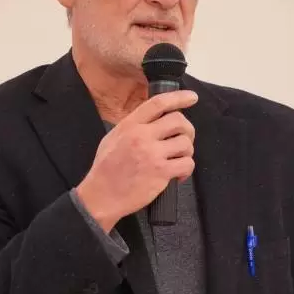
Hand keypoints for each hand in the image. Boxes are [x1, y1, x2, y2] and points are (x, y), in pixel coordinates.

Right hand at [75, 90, 197, 231]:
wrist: (101, 196)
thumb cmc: (105, 169)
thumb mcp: (113, 138)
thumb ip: (133, 127)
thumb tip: (154, 120)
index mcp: (129, 125)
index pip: (158, 103)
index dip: (178, 97)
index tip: (192, 97)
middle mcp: (141, 136)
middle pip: (178, 120)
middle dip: (187, 129)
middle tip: (184, 140)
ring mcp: (152, 154)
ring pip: (185, 143)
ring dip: (187, 152)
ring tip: (178, 160)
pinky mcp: (160, 173)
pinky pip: (187, 163)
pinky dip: (186, 169)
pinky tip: (178, 175)